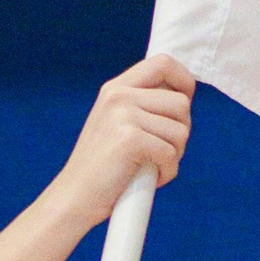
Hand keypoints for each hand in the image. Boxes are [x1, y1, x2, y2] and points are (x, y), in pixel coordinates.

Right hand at [56, 52, 192, 229]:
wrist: (75, 196)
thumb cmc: (101, 167)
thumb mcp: (115, 123)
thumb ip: (142, 106)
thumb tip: (183, 99)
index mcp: (116, 88)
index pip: (163, 63)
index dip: (184, 81)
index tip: (184, 105)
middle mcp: (119, 96)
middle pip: (181, 103)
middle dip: (181, 132)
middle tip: (162, 151)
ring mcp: (124, 116)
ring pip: (181, 131)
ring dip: (174, 155)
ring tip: (152, 166)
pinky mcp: (131, 140)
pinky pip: (171, 154)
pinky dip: (167, 172)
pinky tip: (150, 178)